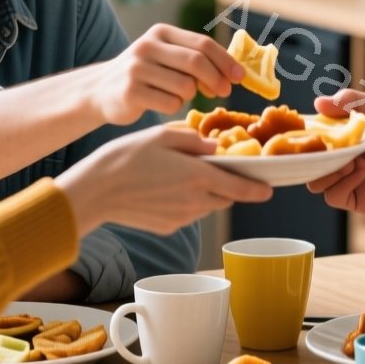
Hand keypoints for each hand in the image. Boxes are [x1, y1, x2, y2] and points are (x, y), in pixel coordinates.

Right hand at [60, 125, 272, 234]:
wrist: (96, 191)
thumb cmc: (126, 157)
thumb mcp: (161, 136)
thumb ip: (193, 141)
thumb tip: (214, 148)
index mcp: (199, 176)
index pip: (241, 188)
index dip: (258, 189)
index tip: (268, 188)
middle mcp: (195, 201)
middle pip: (226, 197)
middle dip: (228, 186)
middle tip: (217, 171)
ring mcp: (182, 218)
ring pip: (207, 207)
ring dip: (206, 194)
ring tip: (183, 177)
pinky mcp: (168, 227)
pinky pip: (187, 215)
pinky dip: (186, 204)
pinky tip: (164, 190)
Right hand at [88, 24, 245, 124]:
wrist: (100, 90)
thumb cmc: (145, 74)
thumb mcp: (165, 56)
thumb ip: (194, 57)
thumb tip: (235, 70)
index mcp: (161, 33)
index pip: (203, 44)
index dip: (226, 61)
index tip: (240, 77)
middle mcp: (147, 46)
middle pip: (196, 63)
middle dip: (216, 80)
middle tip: (224, 93)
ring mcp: (137, 68)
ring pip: (185, 86)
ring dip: (190, 96)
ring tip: (178, 95)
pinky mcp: (130, 91)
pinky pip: (170, 103)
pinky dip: (174, 107)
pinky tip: (162, 103)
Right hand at [305, 90, 364, 214]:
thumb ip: (354, 102)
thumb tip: (319, 102)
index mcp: (343, 135)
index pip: (311, 136)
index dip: (304, 134)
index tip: (305, 130)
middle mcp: (341, 158)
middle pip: (308, 162)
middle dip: (310, 155)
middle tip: (322, 147)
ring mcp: (348, 179)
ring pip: (315, 181)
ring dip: (326, 170)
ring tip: (348, 159)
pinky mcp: (358, 199)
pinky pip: (334, 196)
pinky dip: (342, 183)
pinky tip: (362, 170)